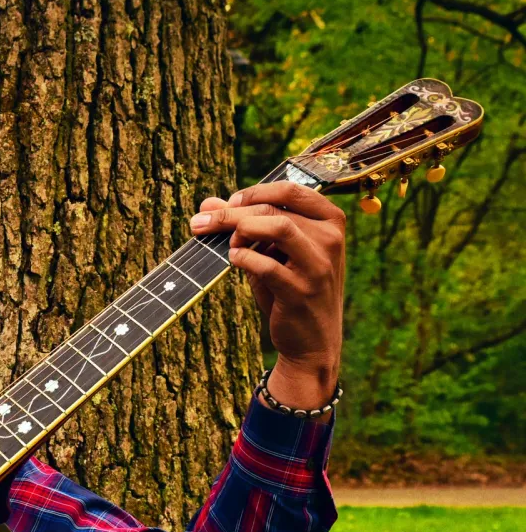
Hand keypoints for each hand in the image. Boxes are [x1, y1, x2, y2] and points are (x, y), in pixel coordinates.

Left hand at [190, 181, 344, 416]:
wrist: (311, 343)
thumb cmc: (289, 290)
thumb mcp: (270, 254)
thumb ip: (242, 226)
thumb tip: (206, 204)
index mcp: (330, 221)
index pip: (290, 188)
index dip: (253, 192)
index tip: (229, 203)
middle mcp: (331, 239)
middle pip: (274, 209)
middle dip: (231, 213)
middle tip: (201, 223)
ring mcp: (319, 265)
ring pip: (278, 227)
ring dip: (240, 230)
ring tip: (227, 244)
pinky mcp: (302, 291)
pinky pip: (267, 265)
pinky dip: (243, 259)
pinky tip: (234, 261)